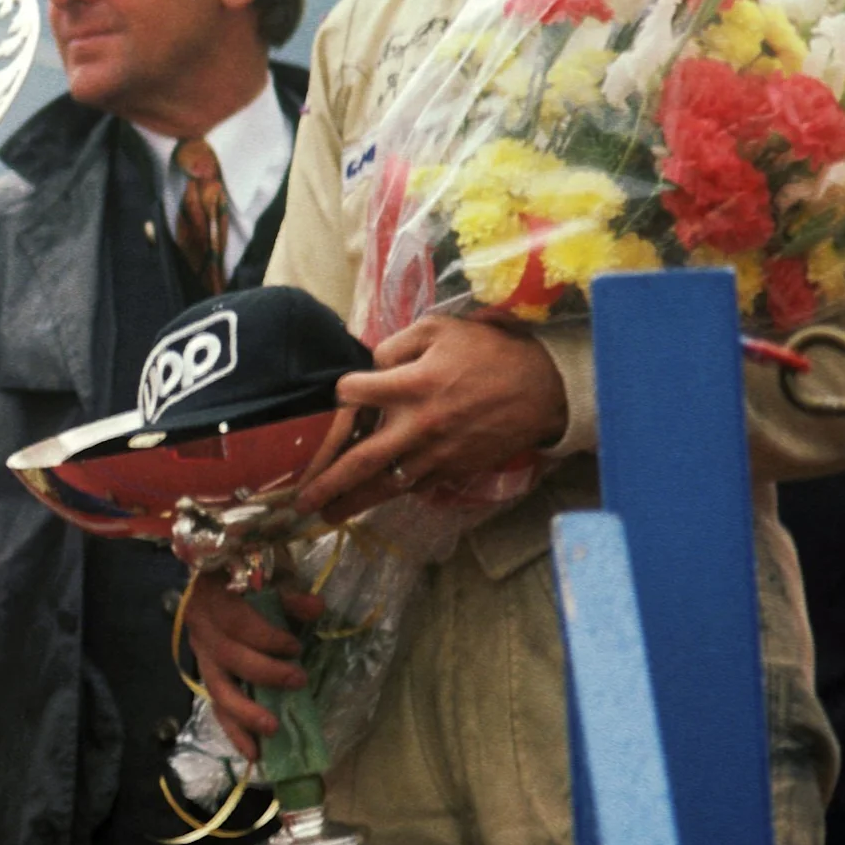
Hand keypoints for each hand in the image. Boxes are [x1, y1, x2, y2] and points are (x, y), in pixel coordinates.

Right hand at [184, 581, 320, 757]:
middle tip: (298, 680)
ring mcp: (203, 661)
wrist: (206, 592)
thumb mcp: (264, 584)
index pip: (235, 623)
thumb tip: (318, 608)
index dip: (264, 637)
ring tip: (272, 731)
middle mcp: (202, 633)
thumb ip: (289, 598)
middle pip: (228, 658)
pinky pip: (218, 710)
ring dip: (245, 713)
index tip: (294, 646)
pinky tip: (254, 754)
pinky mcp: (210, 682)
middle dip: (264, 672)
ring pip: (218, 691)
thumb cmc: (241, 587)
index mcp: (212, 602)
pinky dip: (235, 733)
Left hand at [295, 316, 565, 517]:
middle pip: (361, 460)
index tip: (337, 396)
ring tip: (326, 514)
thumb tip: (369, 363)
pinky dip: (392, 493)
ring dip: (354, 501)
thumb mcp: (442, 330)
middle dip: (328, 482)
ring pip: (386, 484)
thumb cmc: (490, 353)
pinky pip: (415, 486)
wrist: (544, 390)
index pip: (352, 395)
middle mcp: (418, 426)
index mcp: (412, 385)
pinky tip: (372, 500)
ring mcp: (437, 454)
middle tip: (300, 502)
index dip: (339, 394)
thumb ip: (397, 344)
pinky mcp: (454, 469)